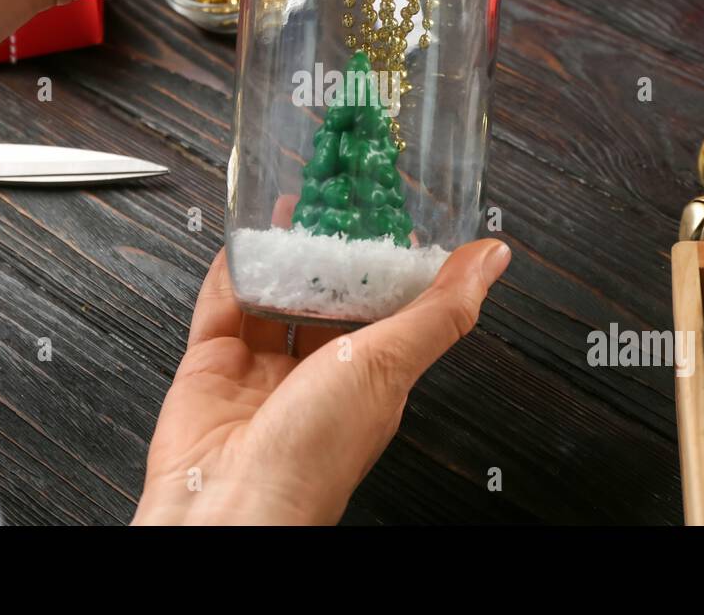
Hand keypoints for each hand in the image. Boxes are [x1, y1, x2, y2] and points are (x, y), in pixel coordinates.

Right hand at [132, 238, 510, 524]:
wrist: (230, 504)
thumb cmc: (315, 455)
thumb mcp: (393, 365)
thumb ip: (441, 308)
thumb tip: (493, 260)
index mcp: (368, 377)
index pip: (385, 307)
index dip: (388, 262)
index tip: (392, 215)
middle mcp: (316, 374)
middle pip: (324, 298)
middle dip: (329, 251)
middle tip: (335, 199)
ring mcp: (261, 370)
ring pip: (273, 296)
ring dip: (281, 253)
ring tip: (291, 203)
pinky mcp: (211, 365)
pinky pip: (221, 305)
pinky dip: (230, 270)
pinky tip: (242, 237)